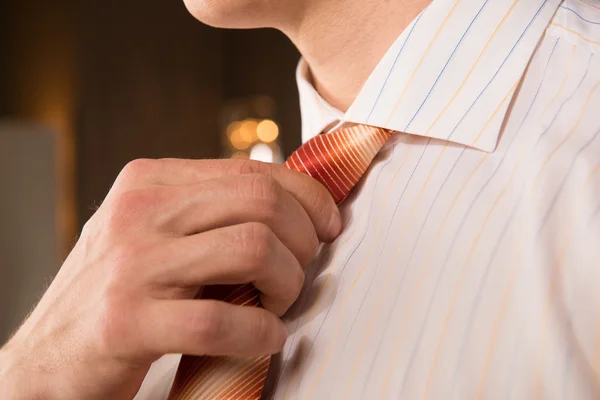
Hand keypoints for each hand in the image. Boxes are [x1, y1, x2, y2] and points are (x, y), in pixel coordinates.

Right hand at [0, 159, 340, 399]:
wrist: (49, 356)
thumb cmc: (120, 291)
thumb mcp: (154, 232)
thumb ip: (209, 212)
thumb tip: (294, 205)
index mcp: (150, 181)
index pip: (252, 171)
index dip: (307, 197)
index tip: (328, 225)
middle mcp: (140, 210)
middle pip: (262, 203)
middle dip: (304, 239)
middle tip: (303, 270)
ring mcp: (132, 264)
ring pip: (253, 249)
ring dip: (288, 282)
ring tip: (279, 304)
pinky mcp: (127, 321)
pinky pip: (224, 319)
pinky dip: (263, 333)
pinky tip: (265, 338)